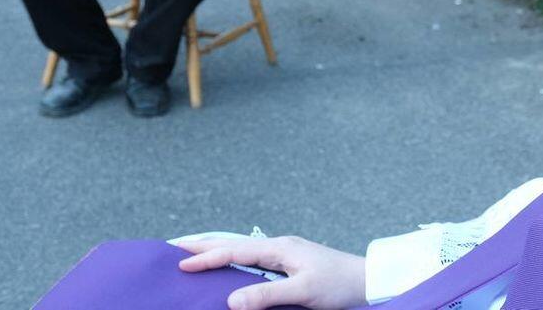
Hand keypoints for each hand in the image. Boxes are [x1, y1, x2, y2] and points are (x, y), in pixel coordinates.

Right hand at [177, 235, 366, 309]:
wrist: (368, 281)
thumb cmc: (339, 285)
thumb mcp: (303, 292)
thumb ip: (267, 295)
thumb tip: (231, 300)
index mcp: (280, 248)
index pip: (234, 250)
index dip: (207, 257)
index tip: (180, 262)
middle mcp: (279, 247)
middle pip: (234, 242)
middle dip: (205, 244)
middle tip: (174, 245)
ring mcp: (285, 254)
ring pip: (242, 249)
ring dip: (217, 250)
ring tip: (193, 251)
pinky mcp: (290, 264)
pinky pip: (252, 259)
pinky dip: (233, 259)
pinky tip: (228, 266)